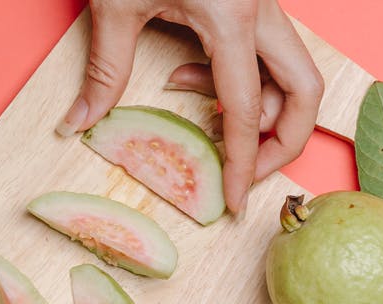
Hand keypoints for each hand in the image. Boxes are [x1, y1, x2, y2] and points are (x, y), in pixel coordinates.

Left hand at [57, 0, 323, 213]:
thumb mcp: (115, 3)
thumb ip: (103, 70)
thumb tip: (77, 124)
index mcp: (232, 16)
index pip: (246, 112)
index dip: (243, 166)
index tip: (234, 204)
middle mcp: (262, 10)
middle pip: (306, 91)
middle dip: (284, 140)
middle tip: (245, 172)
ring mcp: (264, 4)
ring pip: (292, 73)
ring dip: (256, 108)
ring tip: (198, 114)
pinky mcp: (253, 2)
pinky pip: (266, 55)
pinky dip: (238, 81)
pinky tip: (189, 78)